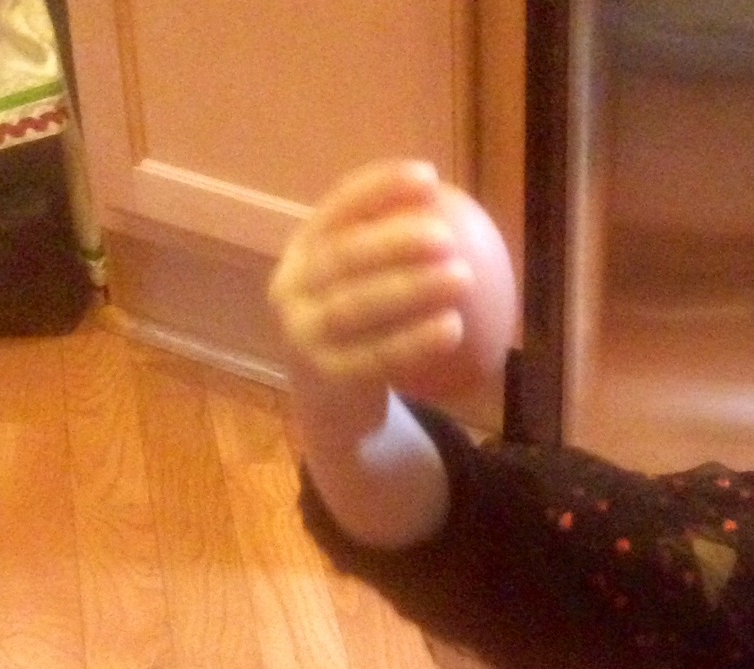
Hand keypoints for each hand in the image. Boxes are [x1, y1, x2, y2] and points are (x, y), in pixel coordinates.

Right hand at [269, 159, 517, 438]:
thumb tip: (460, 209)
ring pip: (358, 306)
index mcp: (300, 252)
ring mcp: (302, 336)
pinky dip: (417, 341)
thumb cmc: (358, 330)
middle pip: (344, 257)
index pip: (337, 208)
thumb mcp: (361, 284)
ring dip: (413, 289)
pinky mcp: (326, 380)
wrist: (330, 406)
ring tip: (463, 277)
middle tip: (446, 236)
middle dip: (395, 241)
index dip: (380, 188)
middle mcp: (290, 289)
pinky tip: (455, 327)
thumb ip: (393, 251)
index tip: (429, 177)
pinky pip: (377, 357)